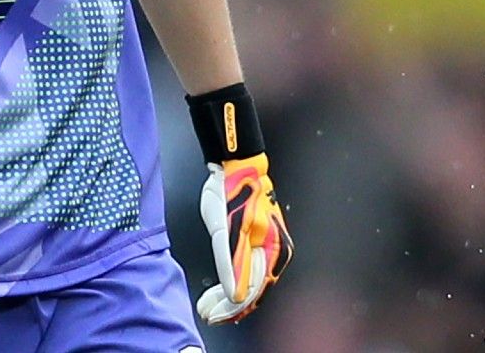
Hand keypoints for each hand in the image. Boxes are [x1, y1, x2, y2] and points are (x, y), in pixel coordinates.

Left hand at [195, 153, 290, 323]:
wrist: (239, 168)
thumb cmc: (235, 193)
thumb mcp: (228, 231)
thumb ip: (233, 264)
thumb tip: (236, 295)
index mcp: (274, 251)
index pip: (253, 291)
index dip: (231, 308)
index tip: (213, 315)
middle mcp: (276, 252)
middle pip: (252, 290)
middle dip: (228, 306)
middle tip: (208, 313)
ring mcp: (269, 246)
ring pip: (250, 282)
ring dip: (229, 297)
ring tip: (210, 305)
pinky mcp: (259, 240)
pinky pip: (249, 270)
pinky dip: (234, 282)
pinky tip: (223, 288)